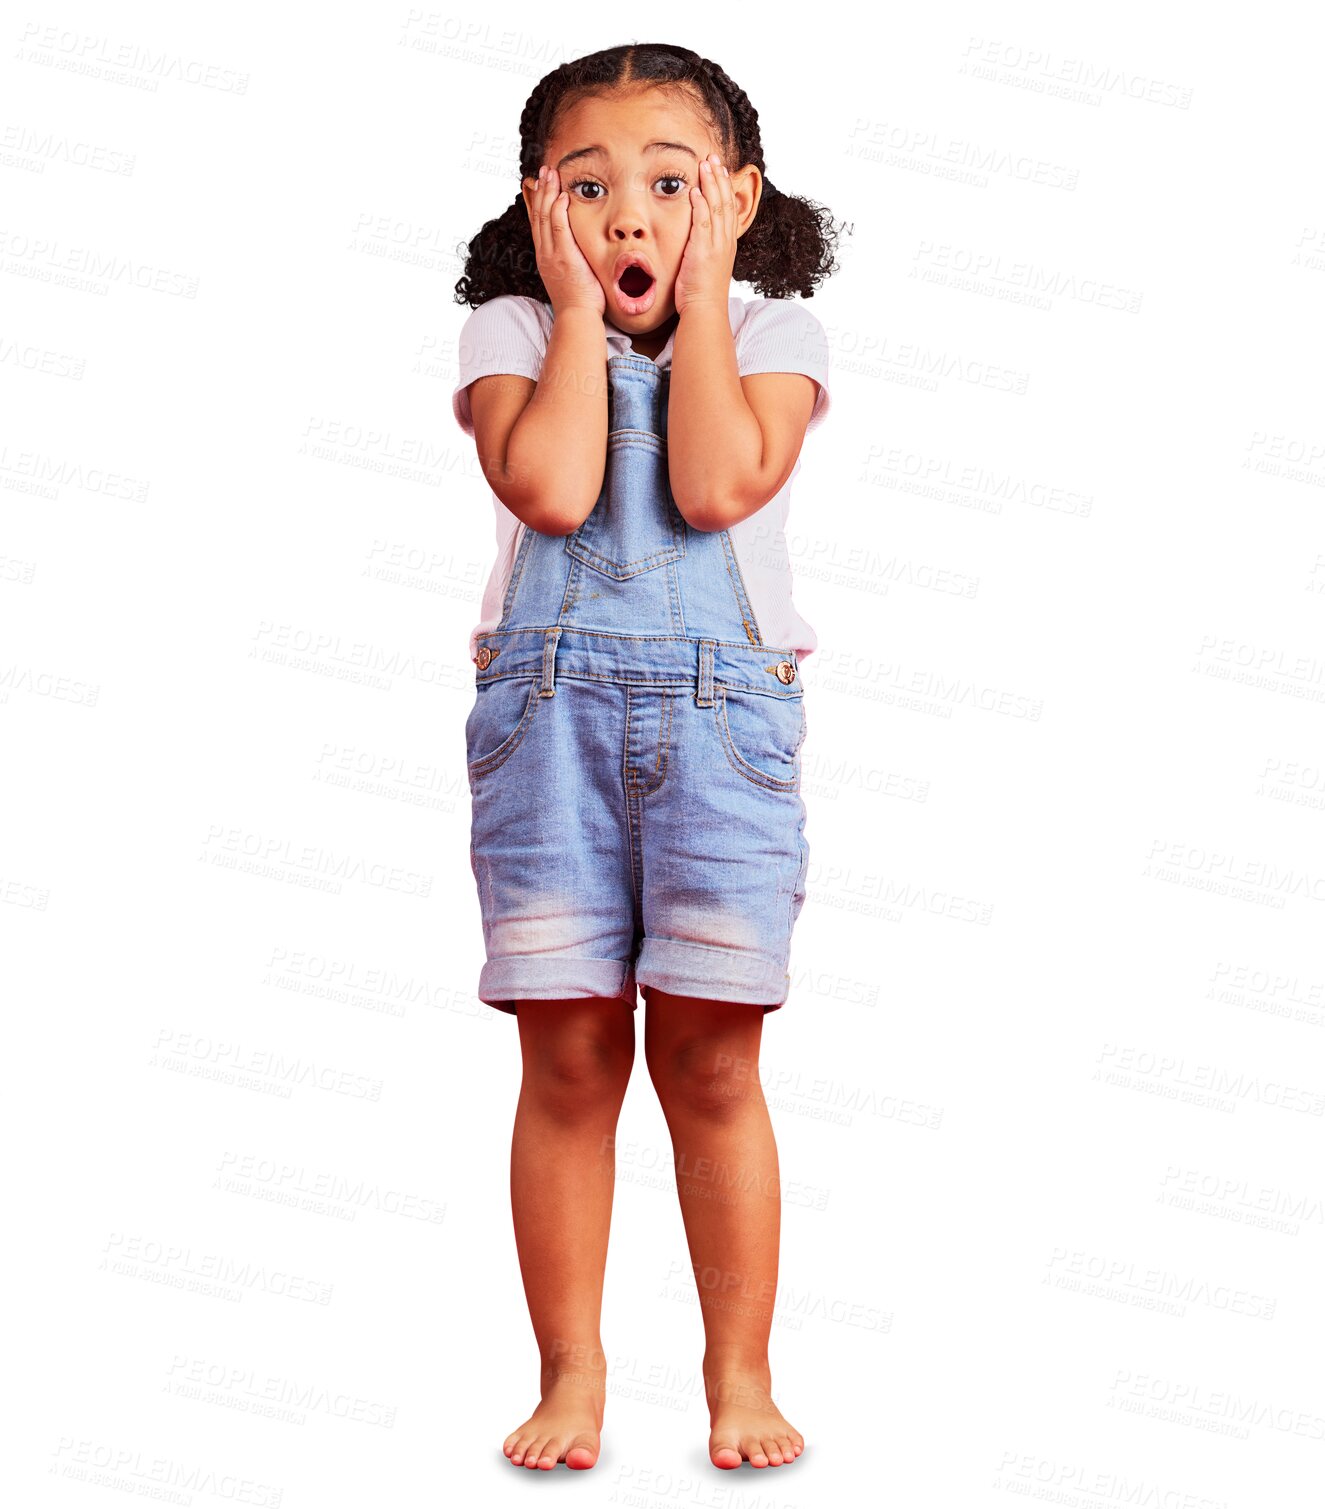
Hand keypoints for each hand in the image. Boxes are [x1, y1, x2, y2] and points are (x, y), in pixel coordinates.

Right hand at [524, 165, 604, 316]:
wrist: (577, 317)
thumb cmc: (579, 301)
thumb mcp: (570, 275)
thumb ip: (569, 258)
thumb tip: (575, 250)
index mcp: (545, 256)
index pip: (537, 223)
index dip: (536, 201)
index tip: (538, 184)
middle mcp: (545, 253)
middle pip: (537, 214)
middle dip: (540, 190)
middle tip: (544, 170)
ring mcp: (552, 254)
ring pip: (544, 216)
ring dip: (548, 192)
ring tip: (551, 174)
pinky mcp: (564, 257)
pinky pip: (558, 228)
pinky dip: (558, 210)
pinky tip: (562, 195)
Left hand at [674, 153, 737, 313]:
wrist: (704, 310)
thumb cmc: (702, 294)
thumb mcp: (709, 266)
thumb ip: (707, 249)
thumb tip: (699, 240)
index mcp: (728, 244)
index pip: (729, 209)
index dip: (725, 188)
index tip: (720, 170)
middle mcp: (725, 242)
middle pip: (725, 202)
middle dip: (719, 178)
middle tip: (713, 158)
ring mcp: (716, 246)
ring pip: (717, 208)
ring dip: (710, 184)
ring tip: (705, 165)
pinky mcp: (704, 251)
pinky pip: (703, 222)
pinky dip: (700, 205)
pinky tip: (695, 190)